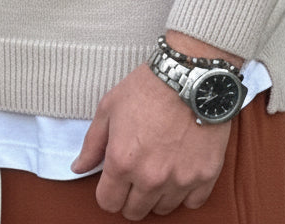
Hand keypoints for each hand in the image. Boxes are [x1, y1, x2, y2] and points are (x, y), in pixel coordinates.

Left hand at [71, 61, 232, 219]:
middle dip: (131, 195)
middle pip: (134, 212)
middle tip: (137, 172)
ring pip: (163, 209)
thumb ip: (92, 143)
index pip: (108, 203)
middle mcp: (150, 178)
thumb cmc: (147, 87)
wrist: (190, 74)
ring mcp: (180, 179)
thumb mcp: (109, 107)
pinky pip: (192, 202)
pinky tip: (181, 170)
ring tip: (160, 167)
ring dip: (158, 194)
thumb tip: (79, 168)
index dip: (108, 192)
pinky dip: (186, 191)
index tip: (114, 180)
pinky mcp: (205, 175)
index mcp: (122, 162)